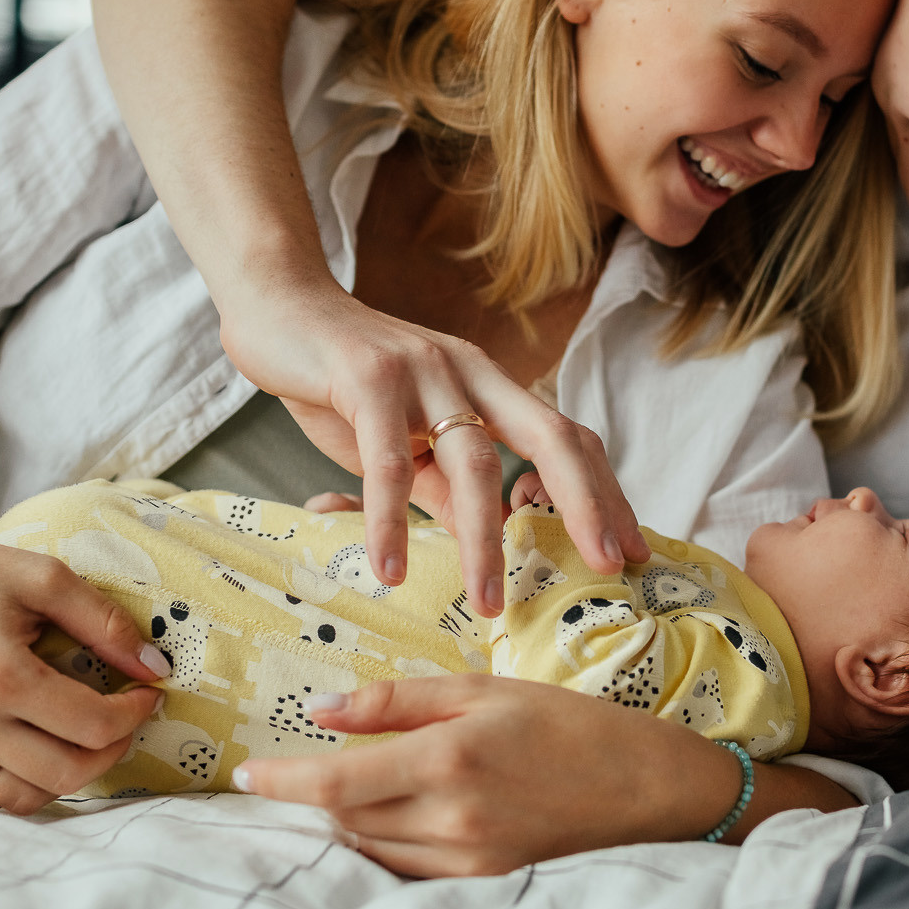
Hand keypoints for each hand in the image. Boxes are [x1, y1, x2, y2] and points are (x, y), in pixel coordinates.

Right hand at [0, 530, 166, 814]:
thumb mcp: (45, 579)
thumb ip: (106, 624)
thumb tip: (156, 667)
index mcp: (0, 677)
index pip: (93, 725)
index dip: (135, 713)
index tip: (147, 691)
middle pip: (66, 772)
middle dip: (112, 750)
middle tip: (124, 720)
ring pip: (25, 796)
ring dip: (69, 774)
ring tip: (84, 736)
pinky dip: (23, 779)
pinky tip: (39, 743)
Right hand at [218, 277, 645, 616]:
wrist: (277, 305)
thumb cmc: (342, 381)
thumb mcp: (405, 441)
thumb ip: (443, 486)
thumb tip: (484, 542)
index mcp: (489, 386)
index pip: (566, 438)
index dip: (604, 492)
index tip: (632, 550)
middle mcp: (471, 372)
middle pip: (551, 436)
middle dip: (587, 503)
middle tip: (608, 565)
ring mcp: (423, 370)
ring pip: (472, 460)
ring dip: (484, 539)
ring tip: (488, 603)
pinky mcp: (367, 376)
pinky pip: (387, 461)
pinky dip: (391, 521)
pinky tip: (391, 571)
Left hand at [228, 676, 856, 875]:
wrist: (650, 790)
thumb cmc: (572, 726)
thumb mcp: (486, 690)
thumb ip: (400, 700)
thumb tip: (324, 708)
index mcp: (450, 759)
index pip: (336, 781)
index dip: (281, 780)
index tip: (244, 772)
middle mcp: (452, 818)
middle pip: (345, 817)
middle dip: (316, 792)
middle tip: (298, 765)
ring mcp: (467, 860)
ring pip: (371, 846)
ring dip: (348, 818)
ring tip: (349, 785)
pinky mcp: (481, 882)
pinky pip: (406, 868)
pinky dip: (384, 841)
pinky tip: (393, 815)